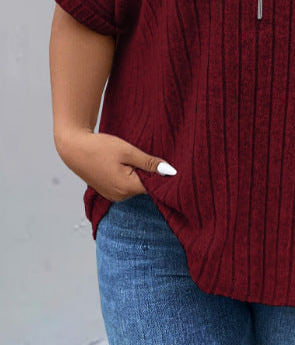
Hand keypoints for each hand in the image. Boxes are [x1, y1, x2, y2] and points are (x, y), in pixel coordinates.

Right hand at [56, 129, 176, 201]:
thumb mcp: (128, 151)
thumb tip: (170, 172)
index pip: (154, 186)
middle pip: (145, 186)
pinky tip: (122, 164)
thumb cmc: (100, 147)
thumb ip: (149, 163)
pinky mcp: (108, 192)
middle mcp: (121, 197)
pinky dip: (128, 176)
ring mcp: (113, 196)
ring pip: (135, 186)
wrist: (74, 148)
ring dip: (138, 174)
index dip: (160, 174)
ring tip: (130, 158)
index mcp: (127, 188)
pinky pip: (125, 186)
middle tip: (143, 156)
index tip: (162, 162)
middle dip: (148, 173)